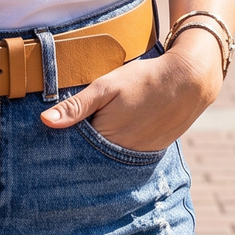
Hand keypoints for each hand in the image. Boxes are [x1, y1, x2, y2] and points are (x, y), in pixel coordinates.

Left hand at [40, 38, 223, 152]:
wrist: (189, 80)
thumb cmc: (144, 79)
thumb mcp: (107, 86)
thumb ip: (76, 105)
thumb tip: (45, 121)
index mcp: (106, 139)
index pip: (75, 147)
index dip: (63, 140)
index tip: (51, 135)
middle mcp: (122, 154)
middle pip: (92, 155)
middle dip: (81, 147)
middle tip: (76, 129)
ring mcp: (139, 155)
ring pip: (110, 155)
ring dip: (101, 147)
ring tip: (98, 130)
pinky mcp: (152, 151)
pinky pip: (128, 154)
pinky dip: (119, 146)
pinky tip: (118, 132)